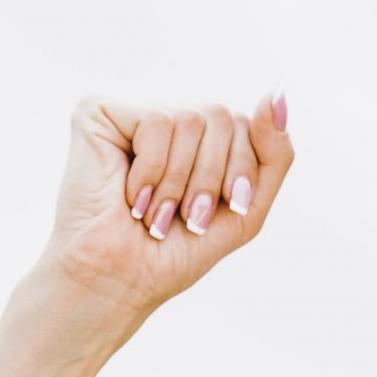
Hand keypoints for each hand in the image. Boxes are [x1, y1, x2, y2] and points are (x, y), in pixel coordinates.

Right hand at [36, 90, 292, 320]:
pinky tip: (129, 197)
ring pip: (191, 120)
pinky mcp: (99, 111)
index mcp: (197, 142)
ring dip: (179, 182)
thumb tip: (277, 93)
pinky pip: (158, 122)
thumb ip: (274, 153)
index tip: (225, 209)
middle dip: (212, 177)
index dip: (241, 170)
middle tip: (186, 217)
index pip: (245, 124)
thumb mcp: (246, 209)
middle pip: (221, 116)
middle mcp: (166, 121)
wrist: (117, 282)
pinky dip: (153, 170)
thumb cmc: (174, 253)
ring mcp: (131, 114)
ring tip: (154, 213)